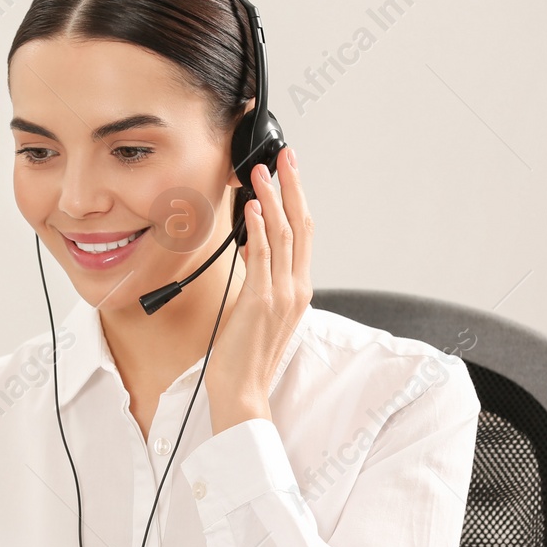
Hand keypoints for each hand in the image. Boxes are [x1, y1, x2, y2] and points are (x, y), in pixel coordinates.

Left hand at [204, 146, 312, 433]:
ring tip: (262, 173)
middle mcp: (296, 288)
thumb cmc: (246, 356)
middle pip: (301, 226)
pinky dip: (260, 229)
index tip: (289, 172)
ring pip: (284, 235)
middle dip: (293, 187)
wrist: (242, 390)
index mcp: (297, 290)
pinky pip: (263, 257)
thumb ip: (261, 279)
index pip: (303, 234)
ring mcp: (281, 294)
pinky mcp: (261, 301)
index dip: (298, 200)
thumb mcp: (258, 311)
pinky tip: (254, 208)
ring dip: (273, 199)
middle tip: (285, 157)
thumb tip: (252, 247)